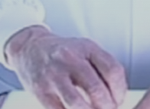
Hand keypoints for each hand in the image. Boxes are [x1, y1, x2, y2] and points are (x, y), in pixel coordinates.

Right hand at [5, 26, 127, 108]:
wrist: (30, 48)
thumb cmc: (63, 53)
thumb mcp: (86, 51)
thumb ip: (103, 68)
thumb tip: (118, 98)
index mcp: (86, 47)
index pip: (112, 70)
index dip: (120, 91)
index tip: (118, 100)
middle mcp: (70, 59)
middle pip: (97, 89)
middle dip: (107, 107)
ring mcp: (54, 75)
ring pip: (77, 104)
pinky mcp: (41, 91)